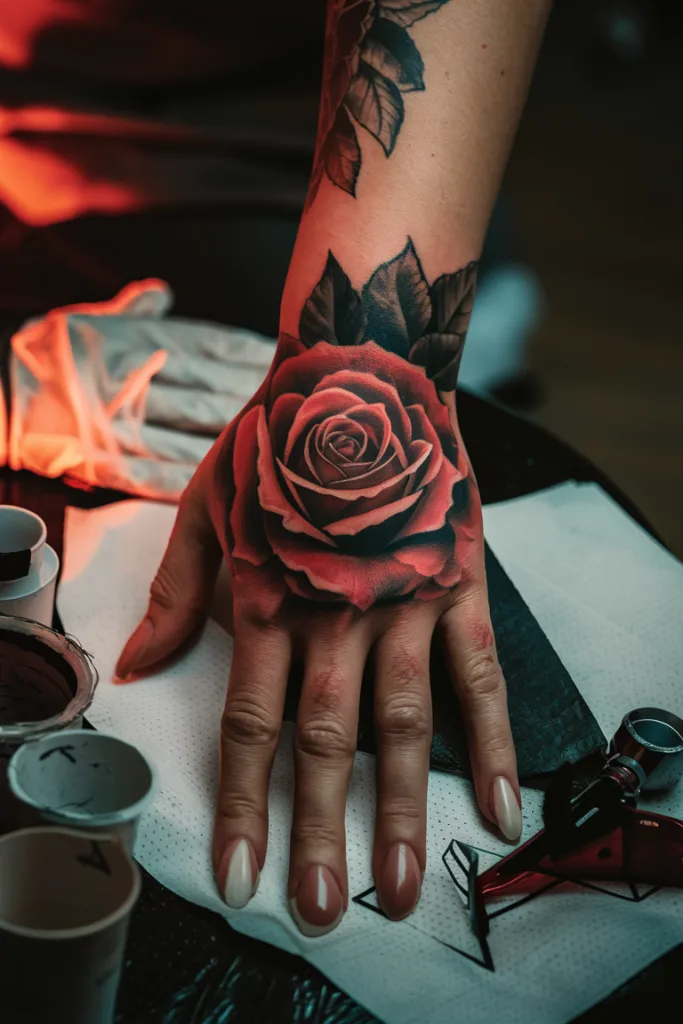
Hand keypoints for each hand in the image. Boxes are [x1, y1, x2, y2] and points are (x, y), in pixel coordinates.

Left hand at [116, 335, 520, 937]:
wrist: (363, 376)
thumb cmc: (278, 446)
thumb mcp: (207, 508)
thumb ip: (176, 592)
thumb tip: (138, 669)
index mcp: (269, 599)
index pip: (251, 724)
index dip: (244, 805)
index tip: (242, 876)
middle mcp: (336, 613)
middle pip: (326, 740)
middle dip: (323, 831)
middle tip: (328, 909)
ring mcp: (405, 602)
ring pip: (404, 721)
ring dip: (403, 805)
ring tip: (403, 882)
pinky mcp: (459, 586)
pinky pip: (479, 674)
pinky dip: (490, 739)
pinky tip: (497, 801)